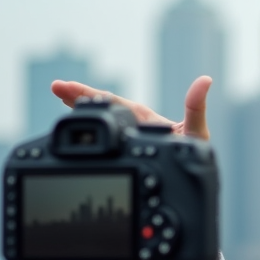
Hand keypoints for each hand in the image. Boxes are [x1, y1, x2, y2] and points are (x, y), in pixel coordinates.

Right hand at [49, 76, 212, 139]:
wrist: (194, 180)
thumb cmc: (196, 155)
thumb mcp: (196, 134)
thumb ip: (195, 109)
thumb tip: (205, 80)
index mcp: (146, 119)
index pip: (114, 102)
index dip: (91, 93)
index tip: (67, 86)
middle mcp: (135, 125)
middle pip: (102, 107)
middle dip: (78, 96)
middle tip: (55, 86)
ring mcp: (129, 138)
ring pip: (100, 120)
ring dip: (78, 108)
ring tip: (58, 96)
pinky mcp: (127, 151)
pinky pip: (104, 137)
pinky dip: (86, 127)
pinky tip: (71, 120)